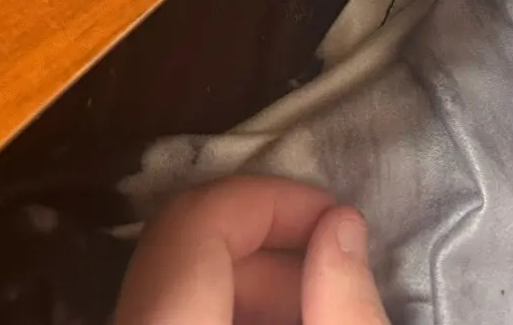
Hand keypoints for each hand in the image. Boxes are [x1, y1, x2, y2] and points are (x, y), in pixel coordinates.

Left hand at [113, 177, 387, 323]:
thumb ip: (345, 308)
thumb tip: (344, 225)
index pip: (195, 222)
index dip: (270, 200)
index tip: (334, 216)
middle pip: (183, 250)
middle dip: (268, 243)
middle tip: (336, 262)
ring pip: (173, 286)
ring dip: (249, 279)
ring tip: (316, 301)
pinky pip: (167, 317)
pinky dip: (224, 309)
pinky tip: (277, 324)